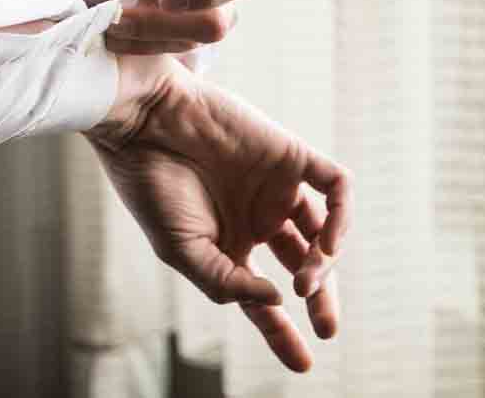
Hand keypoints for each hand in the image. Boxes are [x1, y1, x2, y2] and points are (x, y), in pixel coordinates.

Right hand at [88, 59, 348, 371]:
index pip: (266, 297)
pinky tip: (326, 243)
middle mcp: (259, 218)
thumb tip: (278, 301)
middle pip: (305, 267)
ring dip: (324, 262)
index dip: (282, 332)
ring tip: (306, 282)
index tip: (302, 363)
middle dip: (320, 299)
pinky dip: (340, 215)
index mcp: (230, 244)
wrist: (144, 122)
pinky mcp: (291, 155)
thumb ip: (228, 282)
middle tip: (325, 327)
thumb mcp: (182, 251)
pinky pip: (335, 186)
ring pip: (323, 231)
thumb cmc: (152, 185)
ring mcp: (277, 187)